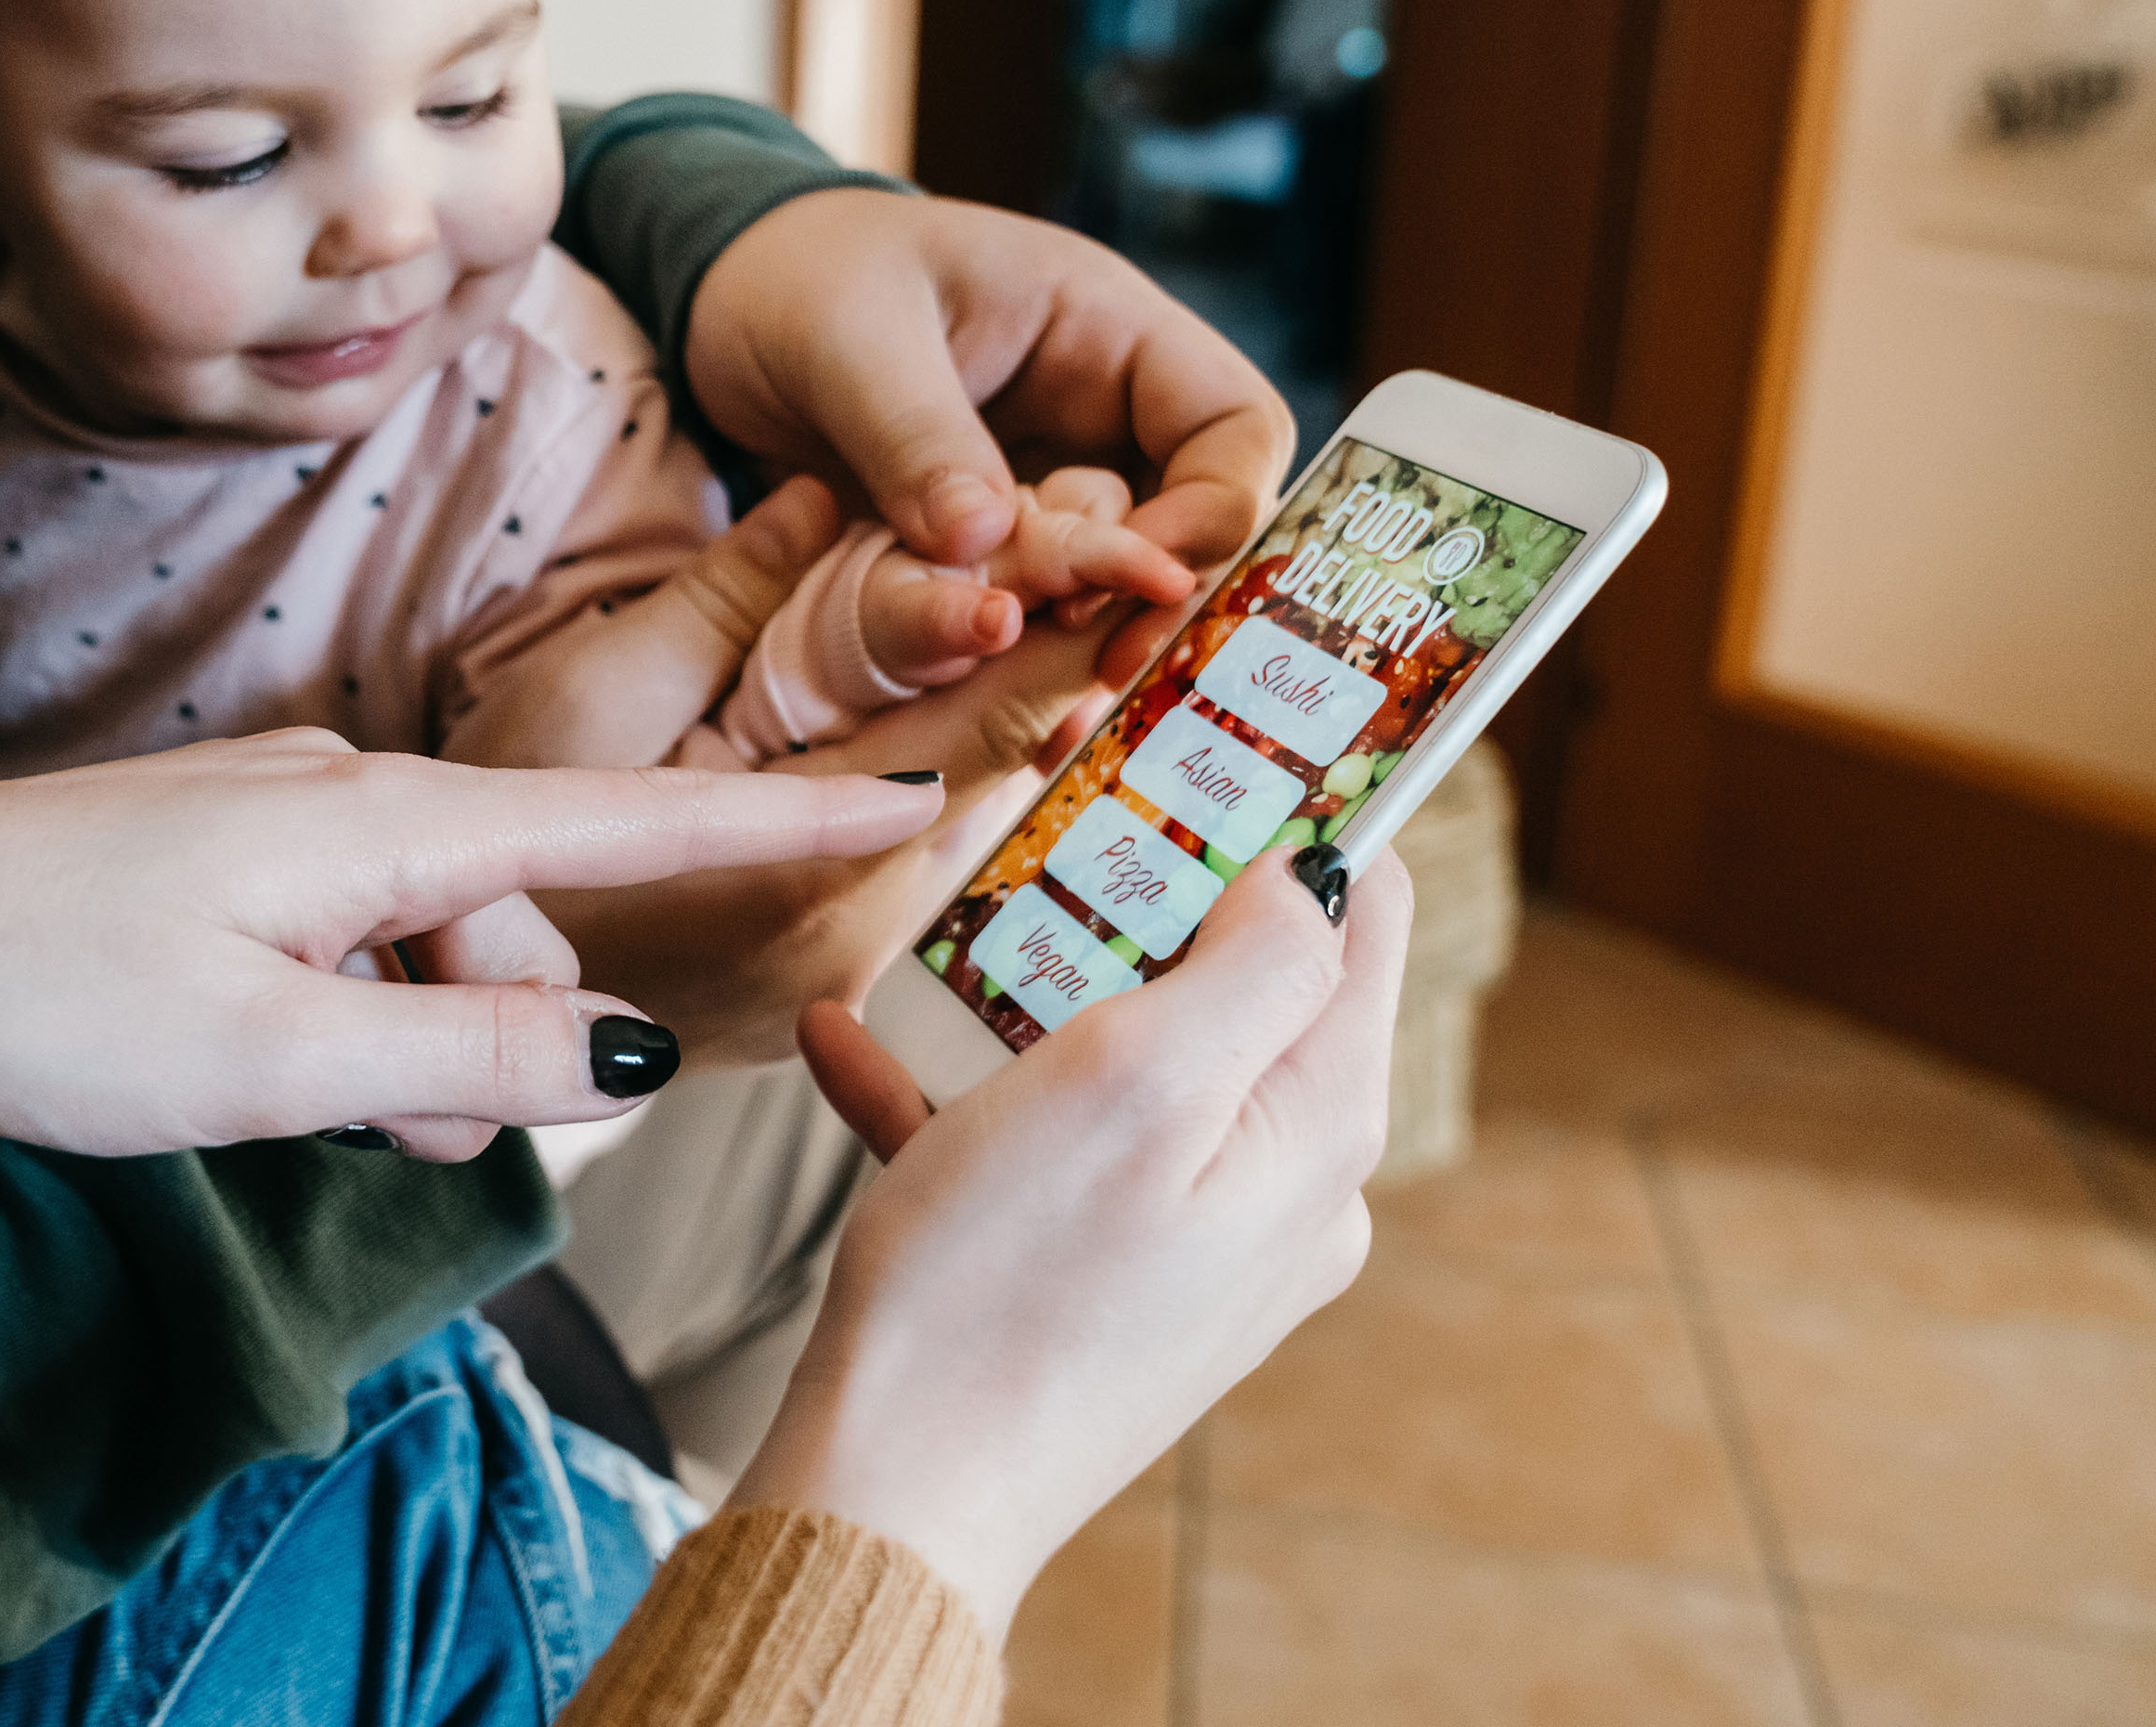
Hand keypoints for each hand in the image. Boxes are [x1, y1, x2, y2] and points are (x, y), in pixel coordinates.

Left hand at [0, 733, 943, 1297]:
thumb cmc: (43, 999)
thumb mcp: (275, 1055)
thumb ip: (465, 1048)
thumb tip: (629, 1042)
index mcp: (381, 819)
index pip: (629, 822)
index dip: (775, 823)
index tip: (909, 797)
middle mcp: (346, 786)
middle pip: (521, 913)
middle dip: (509, 1029)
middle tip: (414, 1137)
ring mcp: (277, 812)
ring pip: (433, 933)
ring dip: (421, 1035)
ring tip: (317, 1109)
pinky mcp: (220, 849)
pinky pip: (352, 927)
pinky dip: (352, 1006)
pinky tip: (271, 1059)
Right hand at [481, 479, 1134, 1057]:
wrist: (429, 1020)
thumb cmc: (476, 864)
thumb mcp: (591, 697)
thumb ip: (729, 598)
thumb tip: (826, 492)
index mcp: (813, 866)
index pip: (996, 719)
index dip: (1078, 620)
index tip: (1148, 541)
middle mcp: (864, 933)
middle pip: (1016, 772)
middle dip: (1077, 654)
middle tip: (1144, 549)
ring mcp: (854, 970)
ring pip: (986, 818)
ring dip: (1035, 711)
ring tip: (1096, 595)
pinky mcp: (834, 979)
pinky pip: (936, 859)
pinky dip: (973, 773)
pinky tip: (995, 699)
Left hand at [683, 190, 1292, 670]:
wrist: (721, 302)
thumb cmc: (796, 279)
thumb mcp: (847, 339)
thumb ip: (915, 433)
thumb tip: (983, 540)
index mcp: (1105, 330)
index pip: (1234, 424)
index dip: (1217, 509)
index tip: (1144, 579)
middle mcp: (1098, 412)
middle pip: (1196, 520)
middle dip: (1165, 602)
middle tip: (1106, 678)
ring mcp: (1046, 481)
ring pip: (1116, 581)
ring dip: (1097, 650)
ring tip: (1056, 726)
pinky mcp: (987, 543)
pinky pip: (1033, 609)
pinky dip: (1024, 662)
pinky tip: (1007, 727)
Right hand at [732, 846, 1411, 1639]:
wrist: (894, 1495)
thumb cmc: (1003, 1286)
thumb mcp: (1136, 1080)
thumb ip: (1253, 962)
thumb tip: (1313, 874)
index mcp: (1315, 1127)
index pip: (1364, 920)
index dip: (1314, 807)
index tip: (1240, 715)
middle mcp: (1282, 1189)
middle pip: (1245, 986)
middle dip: (1152, 890)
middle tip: (1066, 798)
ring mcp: (1191, 1244)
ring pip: (1126, 1061)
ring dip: (1026, 987)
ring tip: (936, 926)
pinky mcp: (1098, 1283)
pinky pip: (1036, 1151)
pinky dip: (952, 1089)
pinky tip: (846, 1042)